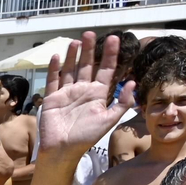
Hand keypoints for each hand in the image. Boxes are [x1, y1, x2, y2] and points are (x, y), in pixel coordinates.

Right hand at [39, 33, 131, 153]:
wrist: (62, 150)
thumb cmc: (86, 137)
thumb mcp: (109, 120)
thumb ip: (121, 102)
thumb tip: (132, 83)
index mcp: (98, 94)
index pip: (107, 70)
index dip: (111, 54)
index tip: (114, 39)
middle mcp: (83, 90)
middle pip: (88, 65)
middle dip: (90, 49)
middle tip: (91, 34)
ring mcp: (67, 93)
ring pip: (71, 69)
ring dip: (73, 55)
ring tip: (76, 41)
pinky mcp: (53, 98)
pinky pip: (53, 81)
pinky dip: (54, 69)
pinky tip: (56, 57)